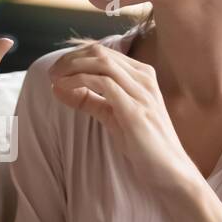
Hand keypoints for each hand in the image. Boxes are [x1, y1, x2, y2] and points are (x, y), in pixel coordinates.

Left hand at [48, 42, 203, 194]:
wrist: (169, 169)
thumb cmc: (142, 142)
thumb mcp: (111, 116)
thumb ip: (88, 100)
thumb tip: (58, 87)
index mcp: (141, 75)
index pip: (103, 52)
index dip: (75, 56)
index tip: (57, 70)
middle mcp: (143, 78)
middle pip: (100, 52)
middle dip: (70, 59)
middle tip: (52, 73)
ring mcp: (141, 92)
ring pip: (101, 62)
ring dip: (72, 67)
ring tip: (55, 78)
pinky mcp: (135, 110)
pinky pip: (103, 83)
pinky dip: (78, 82)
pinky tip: (64, 89)